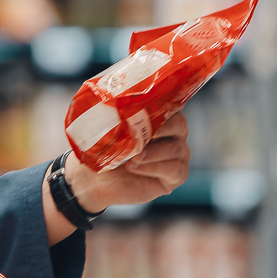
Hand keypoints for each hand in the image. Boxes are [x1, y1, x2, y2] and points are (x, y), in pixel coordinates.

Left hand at [69, 110, 191, 211]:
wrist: (96, 182)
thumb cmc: (102, 151)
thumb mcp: (103, 130)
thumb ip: (109, 114)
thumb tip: (105, 96)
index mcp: (158, 118)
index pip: (171, 104)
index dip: (164, 103)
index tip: (148, 105)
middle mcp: (173, 135)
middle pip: (180, 124)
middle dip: (163, 127)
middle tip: (143, 135)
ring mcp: (178, 155)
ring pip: (176, 148)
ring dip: (153, 152)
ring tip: (133, 157)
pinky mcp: (176, 176)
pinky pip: (175, 169)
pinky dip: (153, 167)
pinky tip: (135, 168)